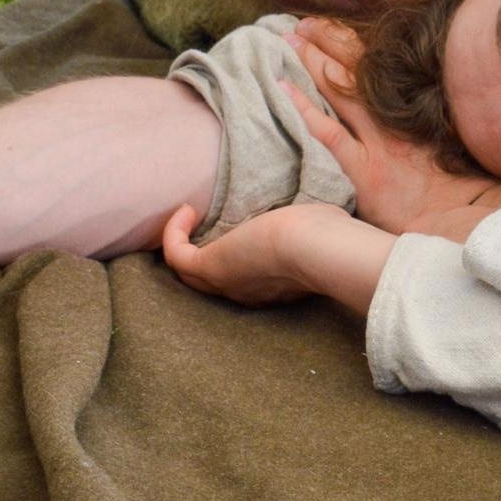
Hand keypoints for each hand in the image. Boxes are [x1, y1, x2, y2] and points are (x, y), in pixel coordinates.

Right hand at [162, 201, 394, 313]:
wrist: (318, 249)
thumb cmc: (327, 237)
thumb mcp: (314, 231)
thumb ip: (307, 229)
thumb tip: (312, 216)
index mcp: (271, 286)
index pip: (240, 278)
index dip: (230, 254)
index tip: (234, 228)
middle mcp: (244, 291)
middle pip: (207, 282)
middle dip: (197, 255)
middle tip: (196, 225)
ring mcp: (225, 281)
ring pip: (189, 274)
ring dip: (181, 243)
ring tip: (186, 215)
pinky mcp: (210, 267)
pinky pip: (177, 256)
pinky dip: (174, 234)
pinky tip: (185, 210)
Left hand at [284, 21, 493, 234]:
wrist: (469, 222)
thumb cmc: (465, 188)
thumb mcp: (453, 141)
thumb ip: (431, 117)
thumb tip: (419, 96)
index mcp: (420, 107)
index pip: (382, 62)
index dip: (355, 41)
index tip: (332, 24)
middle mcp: (398, 119)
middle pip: (358, 68)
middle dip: (330, 41)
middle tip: (304, 24)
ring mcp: (380, 144)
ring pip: (340, 91)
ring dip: (313, 62)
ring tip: (290, 39)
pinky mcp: (365, 172)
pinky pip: (328, 133)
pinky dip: (304, 109)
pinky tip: (282, 87)